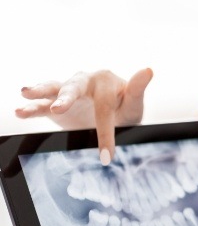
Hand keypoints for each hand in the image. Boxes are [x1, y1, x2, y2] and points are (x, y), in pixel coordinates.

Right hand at [16, 68, 153, 163]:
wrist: (113, 115)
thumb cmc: (125, 108)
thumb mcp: (134, 103)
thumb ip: (138, 89)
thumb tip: (148, 70)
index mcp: (105, 81)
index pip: (104, 107)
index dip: (105, 132)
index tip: (107, 156)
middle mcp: (84, 82)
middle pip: (74, 87)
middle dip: (66, 97)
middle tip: (59, 107)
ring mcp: (68, 93)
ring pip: (53, 90)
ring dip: (40, 93)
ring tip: (25, 94)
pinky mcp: (55, 106)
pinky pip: (42, 105)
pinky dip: (31, 107)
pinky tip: (20, 110)